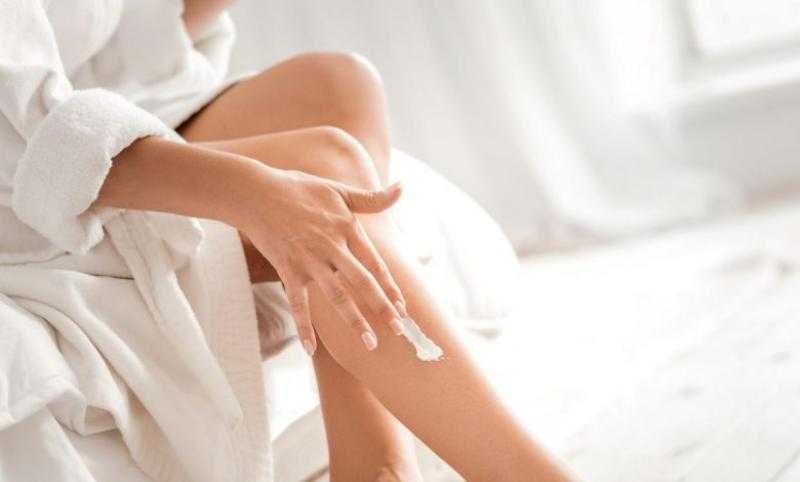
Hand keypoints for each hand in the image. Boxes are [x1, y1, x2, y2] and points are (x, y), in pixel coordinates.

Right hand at [235, 164, 407, 355]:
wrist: (255, 193)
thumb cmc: (298, 189)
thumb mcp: (338, 191)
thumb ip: (371, 198)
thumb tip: (402, 188)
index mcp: (346, 228)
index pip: (375, 262)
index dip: (390, 285)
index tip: (403, 306)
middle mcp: (331, 247)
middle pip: (362, 282)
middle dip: (382, 307)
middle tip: (399, 330)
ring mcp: (309, 260)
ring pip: (336, 295)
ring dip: (354, 320)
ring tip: (370, 343)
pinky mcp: (288, 270)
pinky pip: (298, 303)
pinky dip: (304, 327)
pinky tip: (311, 350)